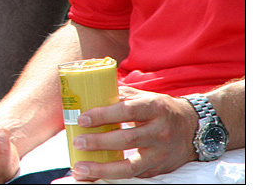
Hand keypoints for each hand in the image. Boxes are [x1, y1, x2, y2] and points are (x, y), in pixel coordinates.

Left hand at [69, 87, 197, 180]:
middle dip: (98, 143)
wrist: (194, 128)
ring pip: (130, 166)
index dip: (102, 115)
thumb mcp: (144, 96)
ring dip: (102, 169)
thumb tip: (88, 94)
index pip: (126, 110)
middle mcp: (159, 131)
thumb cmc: (161, 109)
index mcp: (154, 108)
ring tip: (80, 168)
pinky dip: (112, 176)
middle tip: (77, 142)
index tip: (82, 119)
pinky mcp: (158, 169)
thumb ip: (119, 95)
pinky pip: (133, 175)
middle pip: (127, 140)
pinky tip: (94, 175)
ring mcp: (160, 153)